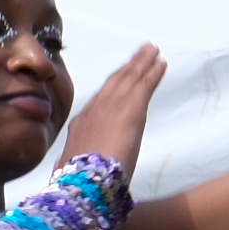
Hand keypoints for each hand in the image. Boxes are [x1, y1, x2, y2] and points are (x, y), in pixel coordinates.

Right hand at [62, 42, 164, 183]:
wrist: (84, 179)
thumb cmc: (76, 179)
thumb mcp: (70, 166)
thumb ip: (73, 161)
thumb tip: (67, 168)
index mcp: (82, 123)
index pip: (100, 98)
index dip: (113, 84)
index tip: (122, 74)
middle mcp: (95, 108)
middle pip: (115, 81)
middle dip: (129, 66)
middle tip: (142, 51)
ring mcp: (113, 106)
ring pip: (130, 78)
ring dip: (142, 63)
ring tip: (153, 50)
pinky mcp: (131, 108)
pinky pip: (144, 84)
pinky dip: (152, 72)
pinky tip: (161, 63)